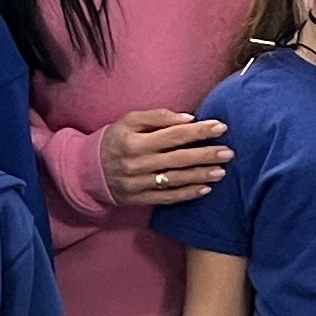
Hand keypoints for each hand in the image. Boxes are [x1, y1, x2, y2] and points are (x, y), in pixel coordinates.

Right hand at [102, 107, 230, 207]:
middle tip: (229, 152)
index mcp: (135, 141)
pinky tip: (205, 189)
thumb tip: (187, 118)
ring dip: (201, 175)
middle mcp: (137, 163)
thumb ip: (157, 117)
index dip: (199, 131)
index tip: (220, 127)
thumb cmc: (114, 140)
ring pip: (175, 180)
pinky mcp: (139, 199)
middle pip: (178, 158)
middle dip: (206, 155)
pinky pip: (167, 198)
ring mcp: (139, 183)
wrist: (87, 170)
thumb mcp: (128, 121)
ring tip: (222, 171)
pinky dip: (187, 194)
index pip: (174, 134)